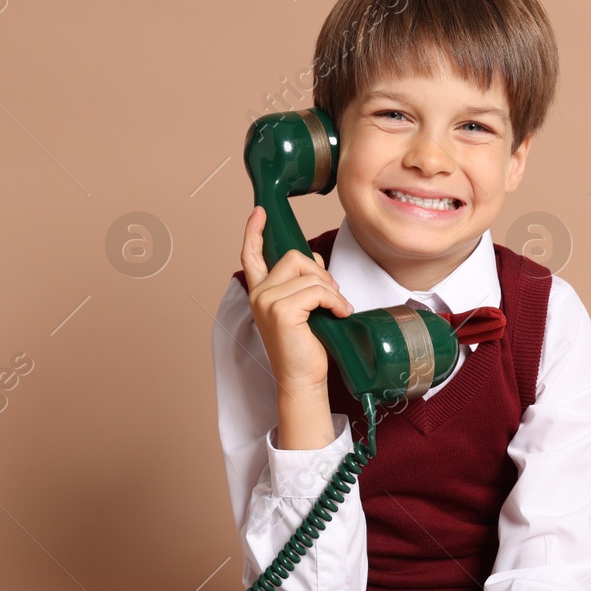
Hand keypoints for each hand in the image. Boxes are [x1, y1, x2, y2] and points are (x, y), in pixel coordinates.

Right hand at [240, 205, 353, 393]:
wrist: (303, 379)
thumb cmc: (306, 347)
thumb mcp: (303, 308)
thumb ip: (301, 282)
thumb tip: (314, 259)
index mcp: (260, 293)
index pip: (251, 255)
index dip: (254, 231)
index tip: (259, 212)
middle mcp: (258, 295)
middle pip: (293, 257)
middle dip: (319, 272)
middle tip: (332, 297)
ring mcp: (267, 302)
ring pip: (309, 274)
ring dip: (331, 290)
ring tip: (337, 310)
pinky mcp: (281, 311)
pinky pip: (317, 290)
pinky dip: (335, 300)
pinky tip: (340, 314)